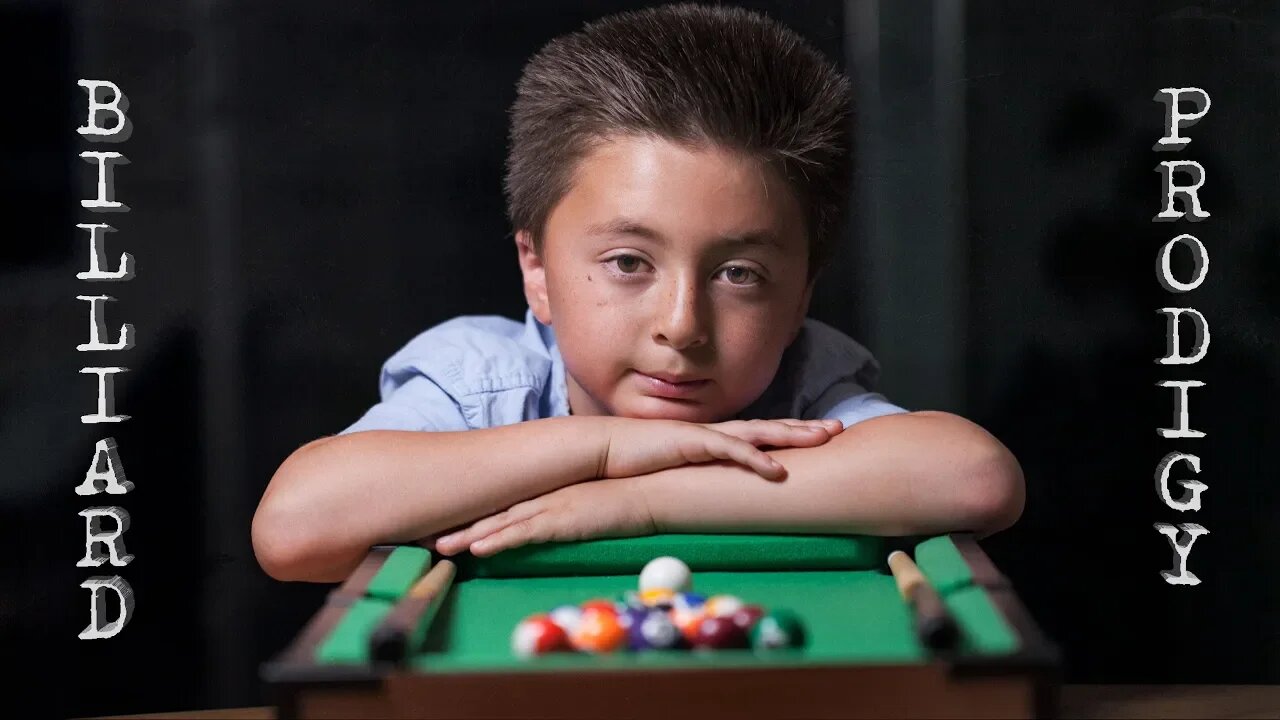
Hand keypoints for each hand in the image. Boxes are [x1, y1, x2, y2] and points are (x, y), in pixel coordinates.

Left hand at [432, 478, 654, 557]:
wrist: (651, 488)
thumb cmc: (625, 498)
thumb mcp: (588, 504)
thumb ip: (567, 511)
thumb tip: (554, 523)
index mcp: (548, 491)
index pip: (504, 504)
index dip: (475, 515)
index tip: (449, 525)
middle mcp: (544, 496)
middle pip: (493, 512)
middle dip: (460, 525)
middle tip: (428, 536)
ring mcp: (552, 506)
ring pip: (501, 523)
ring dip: (469, 536)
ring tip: (439, 548)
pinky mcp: (563, 519)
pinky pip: (524, 533)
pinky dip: (499, 541)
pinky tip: (477, 550)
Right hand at [599, 417, 842, 480]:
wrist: (603, 450)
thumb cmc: (636, 463)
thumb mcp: (677, 471)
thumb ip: (698, 477)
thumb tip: (716, 495)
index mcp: (713, 439)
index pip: (760, 435)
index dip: (790, 434)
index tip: (819, 435)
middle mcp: (715, 433)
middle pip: (769, 428)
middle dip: (804, 428)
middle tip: (838, 428)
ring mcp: (705, 435)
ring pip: (759, 432)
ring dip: (792, 434)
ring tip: (822, 437)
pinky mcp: (692, 443)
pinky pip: (731, 450)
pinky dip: (756, 458)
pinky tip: (778, 469)